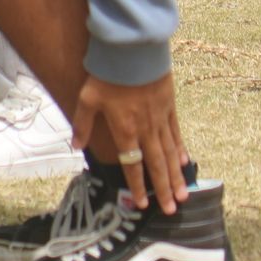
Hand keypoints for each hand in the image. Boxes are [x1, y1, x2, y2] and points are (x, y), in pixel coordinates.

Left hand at [72, 72, 189, 214]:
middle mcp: (146, 129)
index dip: (137, 185)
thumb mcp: (87, 98)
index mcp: (125, 129)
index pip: (132, 165)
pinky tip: (184, 162)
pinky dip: (180, 149)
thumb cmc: (107, 75)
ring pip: (170, 153)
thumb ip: (82, 124)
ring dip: (176, 175)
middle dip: (163, 189)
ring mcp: (160, 119)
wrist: (133, 51)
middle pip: (156, 164)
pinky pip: (176, 133)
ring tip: (183, 195)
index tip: (142, 203)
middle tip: (171, 209)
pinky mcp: (169, 107)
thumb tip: (76, 146)